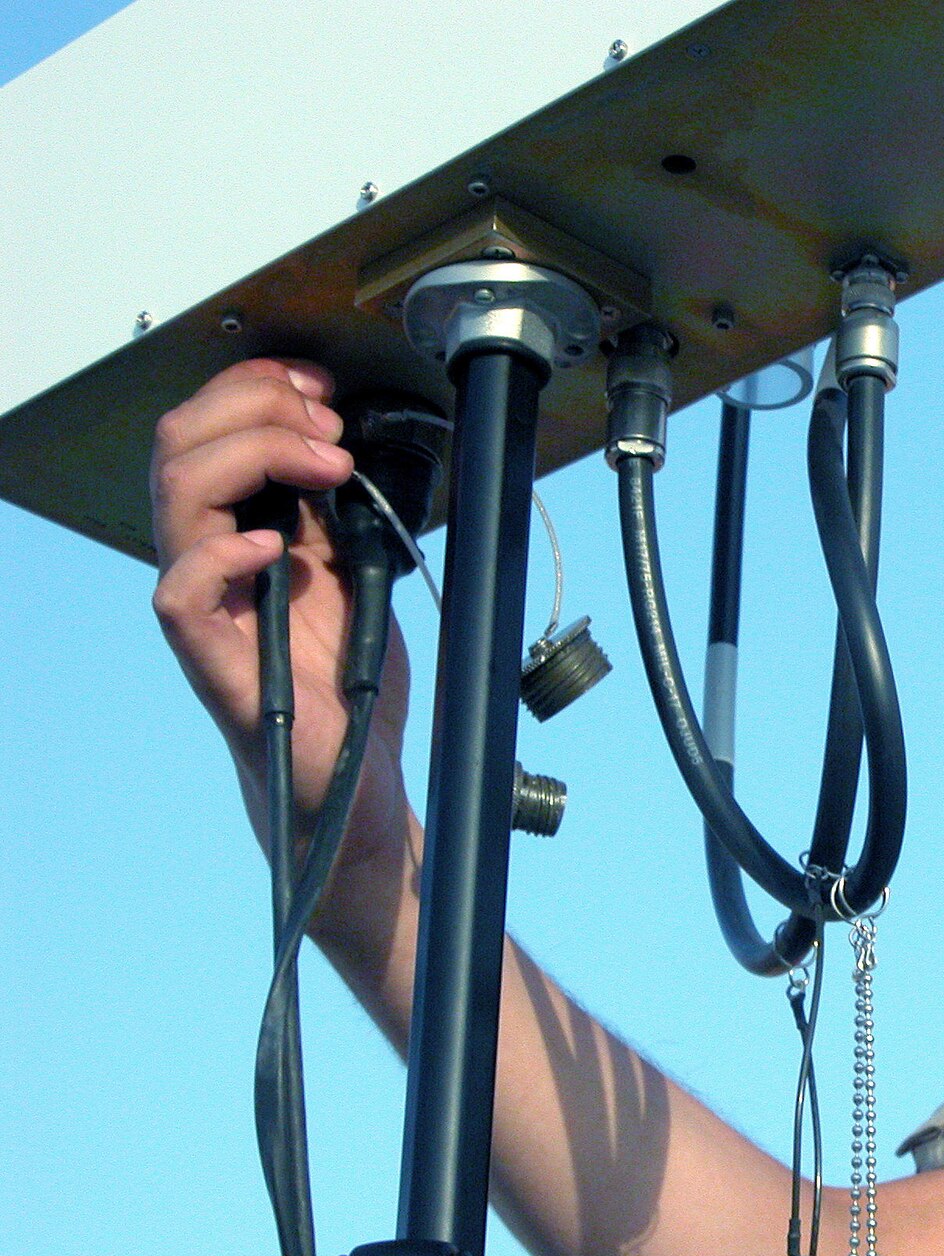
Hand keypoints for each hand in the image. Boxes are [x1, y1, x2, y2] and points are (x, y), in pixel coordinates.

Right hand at [151, 357, 416, 882]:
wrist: (359, 772)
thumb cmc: (348, 682)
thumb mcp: (356, 571)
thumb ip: (337, 515)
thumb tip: (341, 446)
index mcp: (239, 532)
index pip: (209, 431)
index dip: (256, 391)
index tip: (321, 387)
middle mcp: (210, 562)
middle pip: (181, 446)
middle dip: (256, 407)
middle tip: (327, 423)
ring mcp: (207, 609)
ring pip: (176, 499)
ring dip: (253, 455)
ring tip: (322, 462)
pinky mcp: (214, 661)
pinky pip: (181, 594)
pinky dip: (220, 555)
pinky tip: (273, 545)